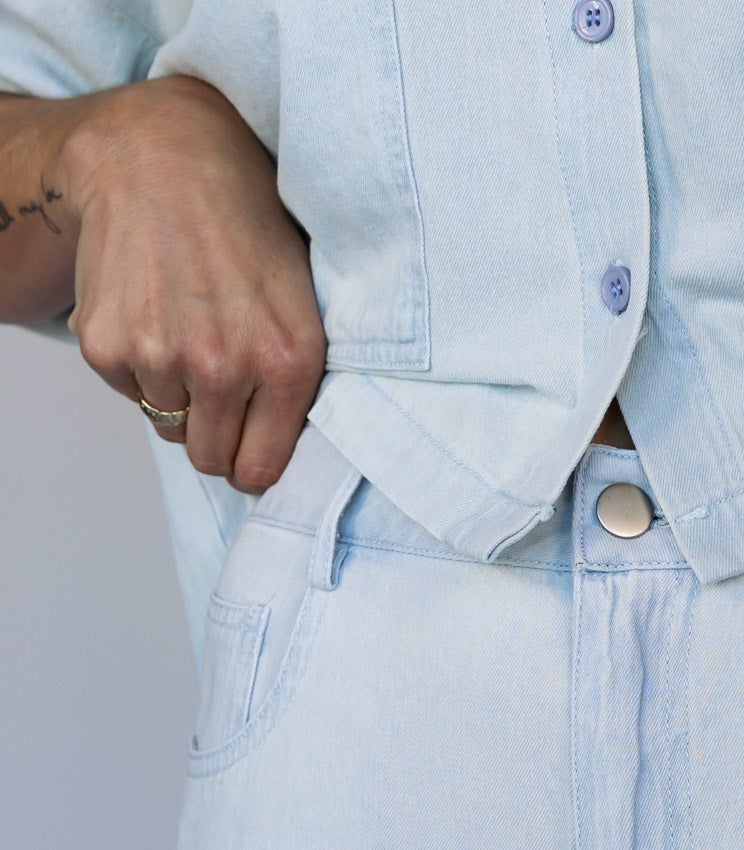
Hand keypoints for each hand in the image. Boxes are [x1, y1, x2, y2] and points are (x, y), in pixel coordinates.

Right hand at [57, 75, 325, 492]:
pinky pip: (128, 390)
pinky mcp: (107, 344)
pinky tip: (153, 309)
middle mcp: (223, 368)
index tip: (248, 443)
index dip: (252, 461)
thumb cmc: (243, 218)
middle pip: (210, 459)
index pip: (260, 471)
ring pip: (168, 423)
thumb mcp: (305, 295)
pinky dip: (137, 364)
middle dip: (214, 435)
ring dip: (176, 393)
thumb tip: (292, 450)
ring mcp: (161, 357)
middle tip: (216, 388)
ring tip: (187, 329)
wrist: (159, 153)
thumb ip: (302, 376)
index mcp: (287, 363)